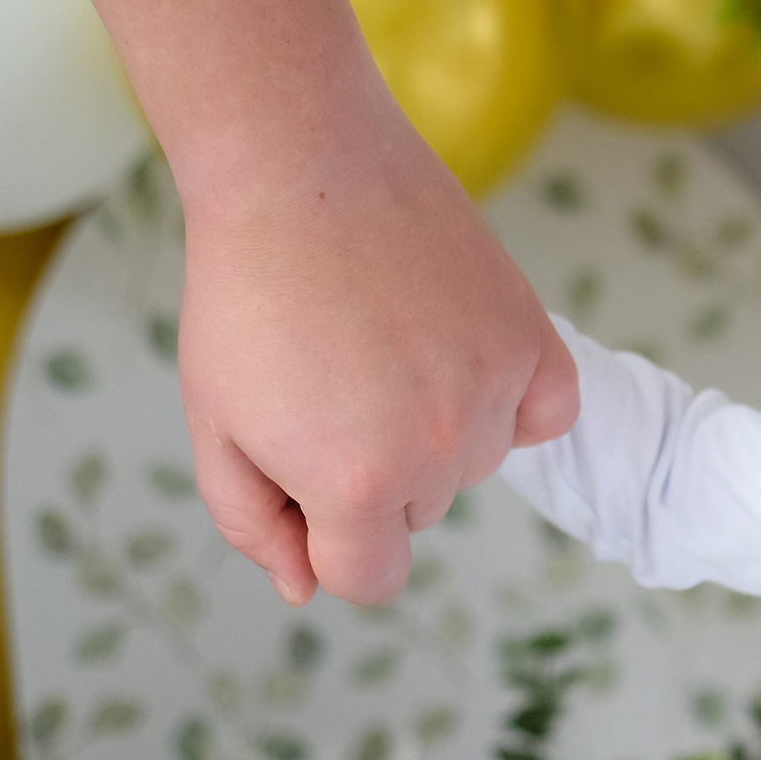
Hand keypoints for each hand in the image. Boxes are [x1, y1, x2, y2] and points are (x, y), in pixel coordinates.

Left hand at [175, 118, 577, 606]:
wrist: (306, 172)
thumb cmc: (246, 299)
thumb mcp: (217, 427)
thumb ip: (256, 526)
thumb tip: (306, 587)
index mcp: (357, 487)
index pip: (370, 579)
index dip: (326, 542)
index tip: (302, 481)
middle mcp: (442, 452)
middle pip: (420, 514)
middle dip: (374, 475)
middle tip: (331, 385)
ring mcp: (496, 394)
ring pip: (473, 462)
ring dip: (435, 430)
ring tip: (379, 346)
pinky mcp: (535, 342)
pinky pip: (544, 413)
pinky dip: (508, 401)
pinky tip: (454, 355)